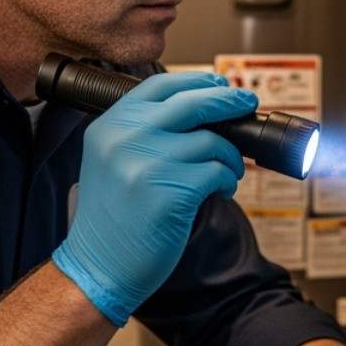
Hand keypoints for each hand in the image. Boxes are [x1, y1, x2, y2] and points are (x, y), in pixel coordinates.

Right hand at [52, 72, 257, 325]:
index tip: (220, 85)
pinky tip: (222, 191)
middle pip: (194, 103)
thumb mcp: (112, 159)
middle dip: (229, 102)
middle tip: (247, 104)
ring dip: (231, 157)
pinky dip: (227, 181)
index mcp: (110, 125)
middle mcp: (126, 138)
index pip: (161, 85)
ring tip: (229, 172)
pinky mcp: (172, 192)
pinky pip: (217, 172)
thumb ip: (145, 131)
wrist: (98, 264)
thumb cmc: (113, 216)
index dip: (198, 81)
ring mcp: (148, 164)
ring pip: (213, 142)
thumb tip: (203, 109)